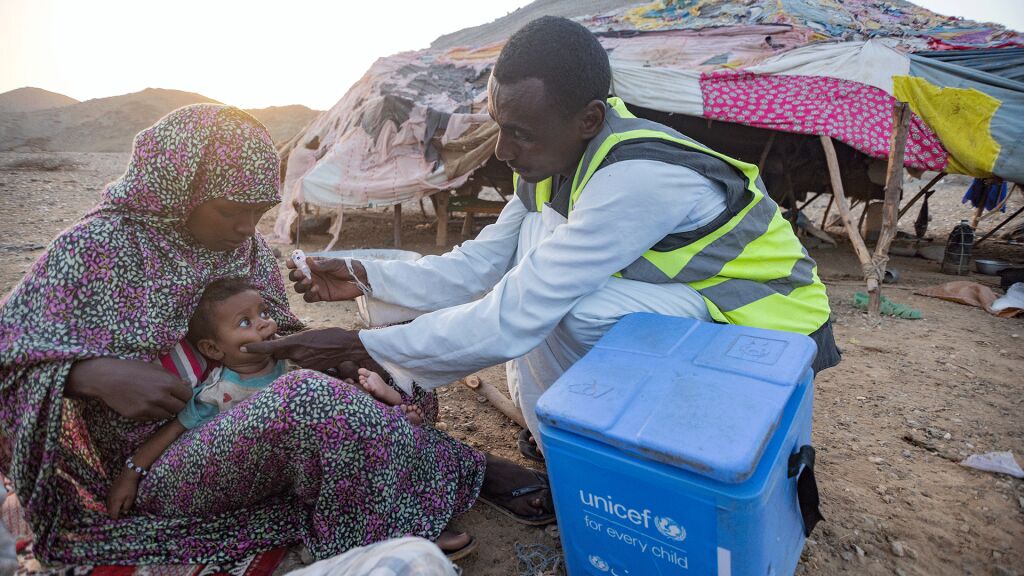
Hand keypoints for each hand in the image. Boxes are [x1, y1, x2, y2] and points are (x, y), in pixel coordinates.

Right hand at [66, 358, 192, 420]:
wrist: (107, 378)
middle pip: (180, 408)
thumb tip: (186, 386)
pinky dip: (153, 413)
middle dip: (178, 404)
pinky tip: (146, 405)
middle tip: (171, 400)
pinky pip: (153, 418)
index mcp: (168, 382)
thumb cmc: (132, 369)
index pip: (188, 395)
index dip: (185, 395)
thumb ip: (172, 378)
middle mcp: (161, 396)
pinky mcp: (138, 415)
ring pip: (168, 415)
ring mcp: (149, 407)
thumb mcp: (155, 368)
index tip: (181, 394)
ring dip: (166, 410)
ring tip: (158, 402)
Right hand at [107, 469, 140, 519]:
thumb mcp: (131, 499)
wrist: (127, 476)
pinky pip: (108, 500)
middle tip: (119, 514)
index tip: (120, 518)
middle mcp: (110, 500)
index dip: (116, 517)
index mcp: (115, 503)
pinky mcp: (109, 491)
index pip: (113, 514)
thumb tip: (124, 512)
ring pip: (108, 505)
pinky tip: (116, 502)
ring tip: (118, 508)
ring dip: (112, 508)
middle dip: (113, 513)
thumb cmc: (130, 488)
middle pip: (109, 511)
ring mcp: (108, 495)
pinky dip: (111, 503)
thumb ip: (127, 507)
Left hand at [242, 328, 369, 370]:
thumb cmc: (330, 335)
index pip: (270, 347)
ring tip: (310, 348)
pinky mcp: (310, 370)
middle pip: (279, 354)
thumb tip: (279, 342)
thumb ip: (293, 339)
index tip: (242, 348)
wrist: (346, 345)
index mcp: (295, 342)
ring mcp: (304, 363)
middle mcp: (297, 354)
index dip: (255, 348)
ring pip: (291, 360)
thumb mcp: (309, 332)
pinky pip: (301, 365)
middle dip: (278, 350)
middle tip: (285, 344)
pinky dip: (304, 360)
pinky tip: (316, 355)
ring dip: (295, 355)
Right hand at [286, 257, 367, 302]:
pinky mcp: (321, 296)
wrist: (360, 280)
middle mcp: (312, 275)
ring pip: (299, 288)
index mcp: (314, 264)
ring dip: (300, 286)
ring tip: (310, 282)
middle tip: (300, 274)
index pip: (298, 264)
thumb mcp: (335, 263)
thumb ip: (322, 264)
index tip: (290, 264)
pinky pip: (308, 298)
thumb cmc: (348, 267)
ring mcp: (315, 286)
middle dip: (294, 276)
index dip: (292, 264)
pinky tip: (316, 289)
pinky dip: (308, 294)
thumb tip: (307, 261)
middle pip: (295, 277)